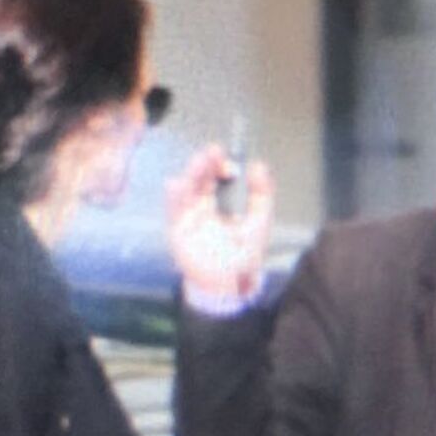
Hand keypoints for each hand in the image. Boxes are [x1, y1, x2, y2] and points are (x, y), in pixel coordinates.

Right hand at [166, 144, 274, 300]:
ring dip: (191, 176)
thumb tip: (260, 165)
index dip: (218, 164)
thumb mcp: (258, 222)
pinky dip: (174, 197)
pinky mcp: (178, 231)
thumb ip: (261, 195)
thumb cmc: (242, 254)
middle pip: (199, 179)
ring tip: (199, 164)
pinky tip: (176, 183)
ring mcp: (187, 218)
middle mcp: (200, 206)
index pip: (215, 176)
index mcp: (218, 202)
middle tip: (213, 152)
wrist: (229, 283)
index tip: (225, 155)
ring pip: (186, 191)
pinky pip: (174, 212)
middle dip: (204, 164)